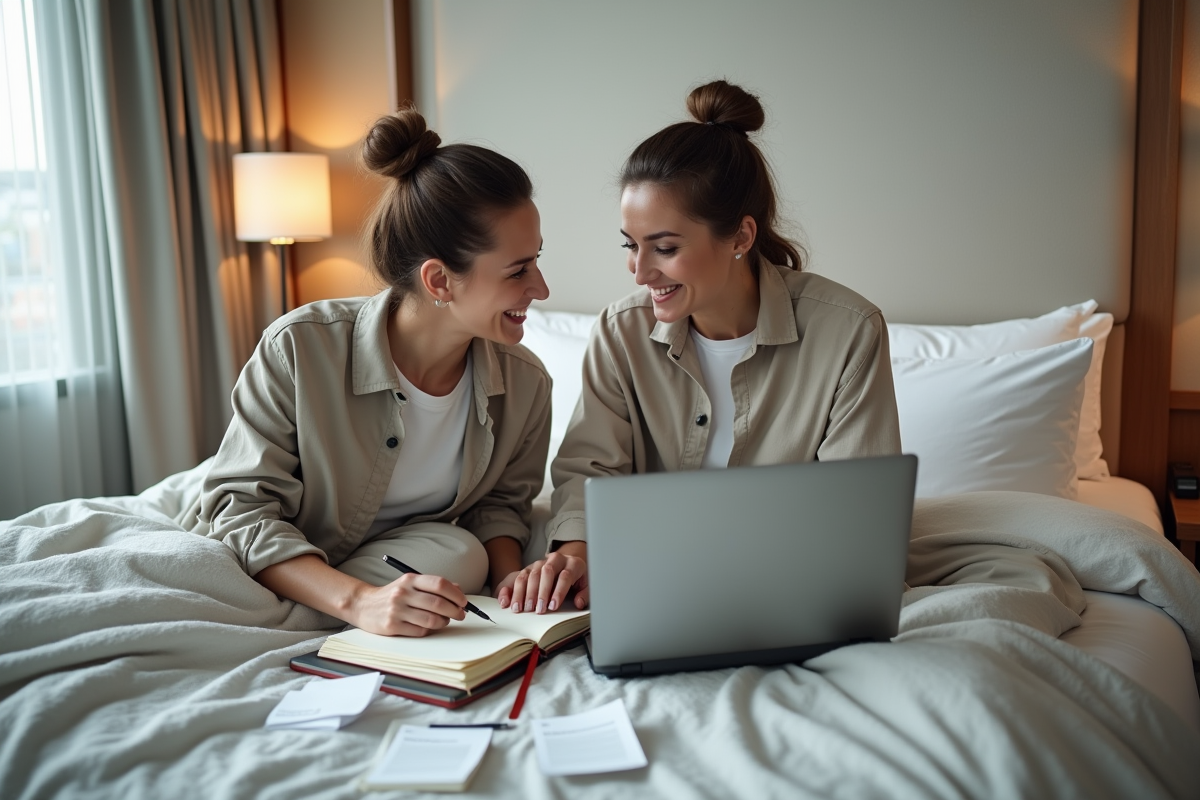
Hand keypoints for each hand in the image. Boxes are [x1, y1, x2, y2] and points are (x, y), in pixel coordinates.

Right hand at [350, 573, 466, 635]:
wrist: (362, 605)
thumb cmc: (392, 595)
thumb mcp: (410, 584)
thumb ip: (433, 586)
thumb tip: (458, 589)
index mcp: (410, 579)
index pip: (439, 584)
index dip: (456, 594)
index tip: (463, 602)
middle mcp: (403, 593)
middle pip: (438, 603)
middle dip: (455, 611)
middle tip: (460, 614)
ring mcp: (397, 610)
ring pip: (431, 619)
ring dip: (444, 622)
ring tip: (445, 621)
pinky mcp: (392, 626)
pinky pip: (420, 631)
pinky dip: (429, 630)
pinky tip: (429, 627)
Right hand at [494, 546, 588, 613]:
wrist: (568, 563)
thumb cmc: (578, 578)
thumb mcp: (587, 585)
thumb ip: (585, 594)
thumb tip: (578, 603)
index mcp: (573, 563)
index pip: (565, 575)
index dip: (559, 591)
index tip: (553, 606)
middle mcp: (556, 559)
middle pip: (546, 571)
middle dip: (541, 592)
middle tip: (538, 609)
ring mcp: (541, 562)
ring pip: (531, 574)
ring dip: (525, 592)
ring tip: (523, 609)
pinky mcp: (529, 568)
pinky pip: (518, 576)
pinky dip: (512, 590)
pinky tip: (508, 602)